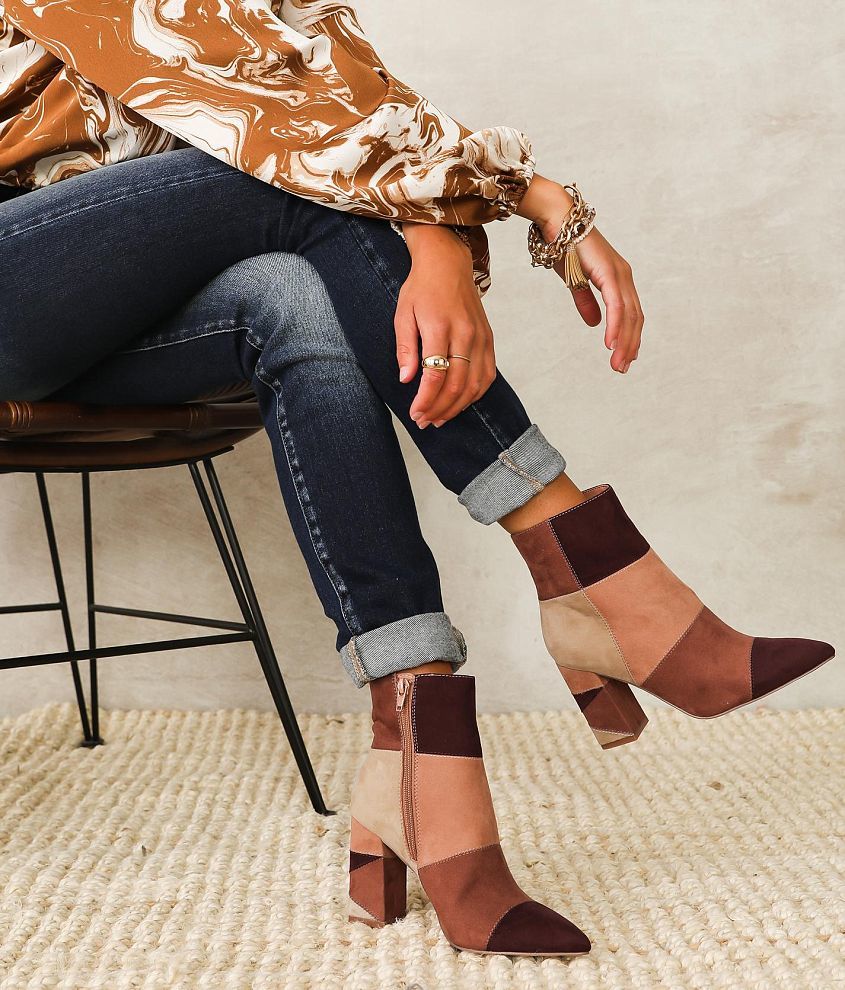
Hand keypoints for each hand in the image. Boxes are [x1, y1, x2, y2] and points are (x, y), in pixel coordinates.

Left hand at [395, 224, 496, 427]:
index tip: (415, 413)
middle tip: (424, 421)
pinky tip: (460, 403)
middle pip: (457, 384)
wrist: (448, 263)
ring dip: (457, 407)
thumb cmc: (422, 288)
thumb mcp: (403, 314)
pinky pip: (488, 375)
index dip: (426, 399)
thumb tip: (407, 379)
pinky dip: (475, 394)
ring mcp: (481, 337)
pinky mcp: (489, 339)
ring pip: (475, 384)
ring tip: (440, 418)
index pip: (435, 374)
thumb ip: (405, 348)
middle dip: (439, 408)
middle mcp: (465, 333)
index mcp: (440, 327)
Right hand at [518, 175, 644, 372]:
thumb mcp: (575, 281)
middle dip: (629, 345)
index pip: (630, 314)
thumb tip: (594, 324)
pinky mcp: (609, 272)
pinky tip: (611, 343)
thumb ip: (586, 302)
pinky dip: (615, 326)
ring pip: (628, 315)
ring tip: (618, 363)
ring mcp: (619, 273)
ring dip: (624, 342)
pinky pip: (616, 305)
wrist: (556, 220)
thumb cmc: (563, 245)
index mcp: (617, 278)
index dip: (629, 337)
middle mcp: (623, 276)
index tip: (624, 358)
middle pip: (634, 318)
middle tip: (622, 368)